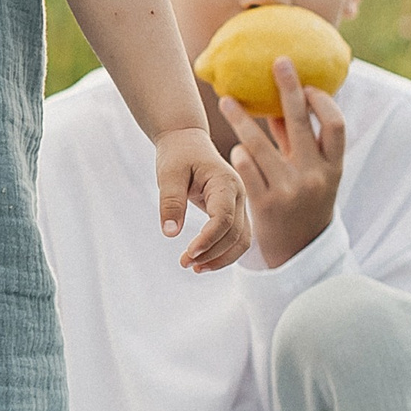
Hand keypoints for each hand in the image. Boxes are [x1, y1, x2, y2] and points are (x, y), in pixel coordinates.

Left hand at [156, 126, 249, 271]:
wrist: (187, 142)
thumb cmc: (178, 155)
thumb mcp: (168, 174)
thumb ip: (170, 201)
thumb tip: (170, 233)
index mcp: (225, 182)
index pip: (223, 218)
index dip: (208, 239)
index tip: (188, 253)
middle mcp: (238, 194)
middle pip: (235, 234)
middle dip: (212, 253)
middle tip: (184, 263)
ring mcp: (239, 204)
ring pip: (241, 240)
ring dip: (221, 258)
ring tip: (194, 268)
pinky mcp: (234, 212)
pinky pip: (236, 238)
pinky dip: (223, 253)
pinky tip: (203, 261)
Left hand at [220, 56, 345, 269]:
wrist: (300, 253)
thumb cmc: (306, 203)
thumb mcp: (313, 174)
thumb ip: (299, 142)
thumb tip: (289, 98)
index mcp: (334, 168)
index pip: (336, 125)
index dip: (323, 102)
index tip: (307, 85)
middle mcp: (315, 177)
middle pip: (300, 123)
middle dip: (289, 89)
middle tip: (277, 62)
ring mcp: (290, 190)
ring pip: (261, 145)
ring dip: (241, 120)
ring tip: (226, 101)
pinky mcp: (265, 204)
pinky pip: (247, 169)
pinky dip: (240, 155)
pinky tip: (234, 148)